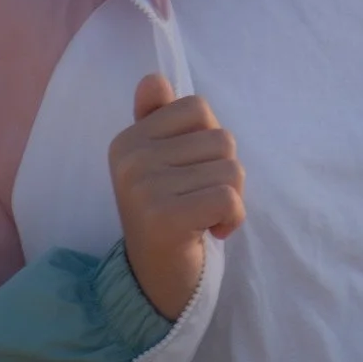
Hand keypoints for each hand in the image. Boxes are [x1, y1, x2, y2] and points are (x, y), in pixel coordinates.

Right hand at [108, 74, 245, 321]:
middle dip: (224, 171)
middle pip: (221, 138)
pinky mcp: (165, 217)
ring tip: (205, 216)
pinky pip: (230, 196)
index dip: (209, 140)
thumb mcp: (159, 164)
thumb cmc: (167, 215)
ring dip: (232, 196)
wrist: (154, 283)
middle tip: (200, 201)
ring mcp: (144, 187)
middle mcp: (130, 158)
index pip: (197, 107)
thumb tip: (154, 78)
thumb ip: (158, 119)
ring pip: (231, 167)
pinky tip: (212, 232)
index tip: (191, 172)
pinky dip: (234, 217)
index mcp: (128, 139)